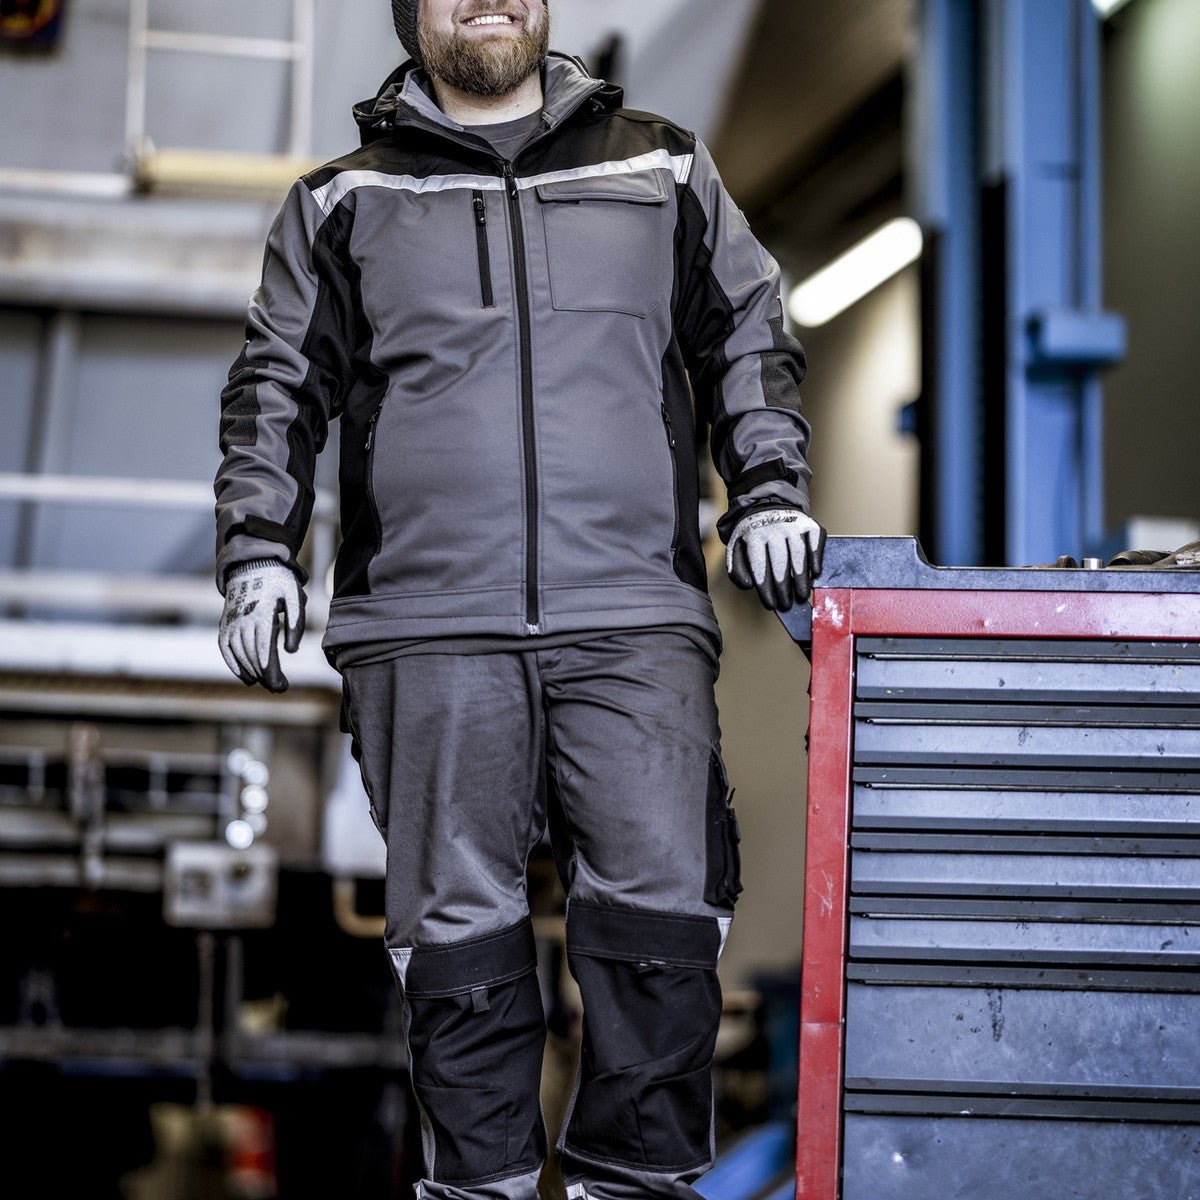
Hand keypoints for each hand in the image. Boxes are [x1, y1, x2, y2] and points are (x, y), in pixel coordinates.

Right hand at [218, 559, 305, 692]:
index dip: (271, 672)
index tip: (281, 686)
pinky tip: (248, 678)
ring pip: (240, 655)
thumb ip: (296, 623)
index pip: (264, 650)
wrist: (252, 566)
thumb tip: (291, 651)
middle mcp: (243, 620)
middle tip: (280, 688)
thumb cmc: (279, 583)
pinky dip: (234, 665)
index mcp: (262, 613)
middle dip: (266, 676)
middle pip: (252, 657)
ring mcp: (231, 622)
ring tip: (269, 684)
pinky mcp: (225, 624)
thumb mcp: (294, 597)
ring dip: (253, 673)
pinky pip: (226, 649)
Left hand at [726, 507, 825, 609]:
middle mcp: (774, 529)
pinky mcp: (809, 524)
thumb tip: (747, 586)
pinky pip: (815, 541)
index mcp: (754, 536)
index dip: (765, 588)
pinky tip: (815, 573)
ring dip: (801, 578)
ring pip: (799, 554)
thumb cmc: (753, 535)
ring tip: (802, 595)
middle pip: (780, 562)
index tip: (770, 605)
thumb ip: (736, 569)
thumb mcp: (736, 548)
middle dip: (783, 587)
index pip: (760, 566)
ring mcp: (793, 525)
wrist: (768, 506)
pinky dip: (816, 557)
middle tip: (786, 604)